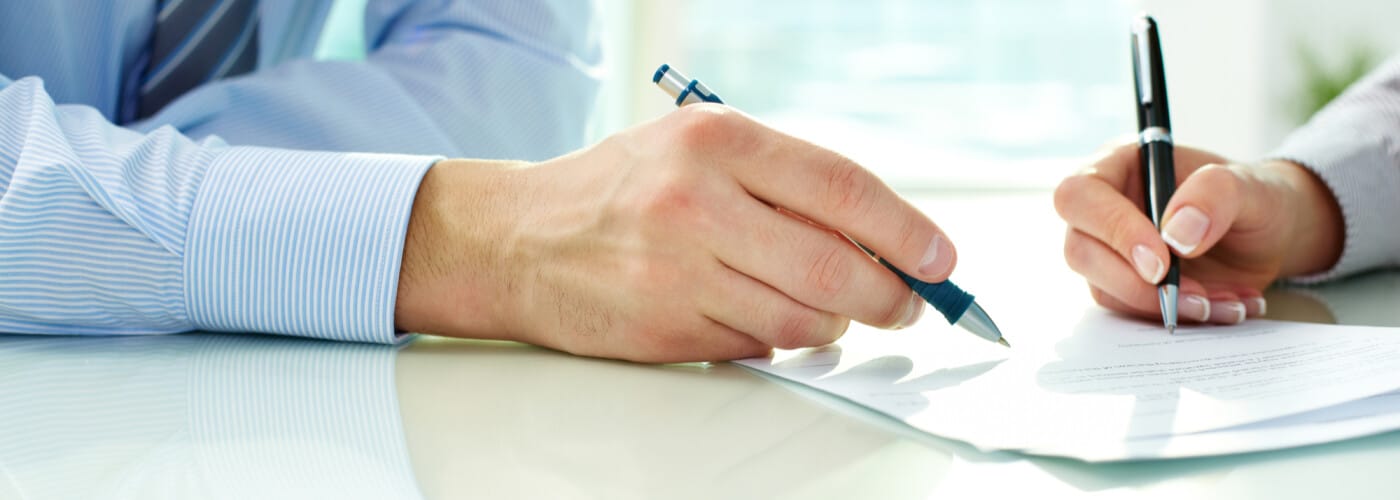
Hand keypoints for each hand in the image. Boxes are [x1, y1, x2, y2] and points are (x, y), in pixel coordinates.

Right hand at [395, 105, 955, 361]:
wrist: (518, 238)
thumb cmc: (622, 188)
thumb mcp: (700, 148)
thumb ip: (784, 182)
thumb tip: (884, 237)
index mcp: (716, 141)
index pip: (842, 187)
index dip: (905, 230)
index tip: (940, 258)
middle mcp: (696, 202)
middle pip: (835, 266)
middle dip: (890, 296)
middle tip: (906, 304)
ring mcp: (677, 272)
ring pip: (802, 319)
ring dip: (835, 324)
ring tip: (831, 311)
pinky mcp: (664, 330)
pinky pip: (756, 347)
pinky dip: (776, 338)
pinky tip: (757, 314)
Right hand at [1053, 141, 1342, 324]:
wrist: (1273, 237)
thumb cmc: (1256, 198)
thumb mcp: (1250, 186)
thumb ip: (1215, 196)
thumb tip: (1175, 235)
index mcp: (1119, 168)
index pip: (1082, 197)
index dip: (1113, 230)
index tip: (1161, 262)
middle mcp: (1105, 210)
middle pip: (1080, 251)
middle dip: (1135, 283)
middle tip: (1192, 295)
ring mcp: (1111, 253)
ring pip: (1104, 289)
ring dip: (1163, 306)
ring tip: (1222, 303)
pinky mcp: (1127, 287)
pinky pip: (1134, 313)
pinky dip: (1179, 317)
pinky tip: (1222, 307)